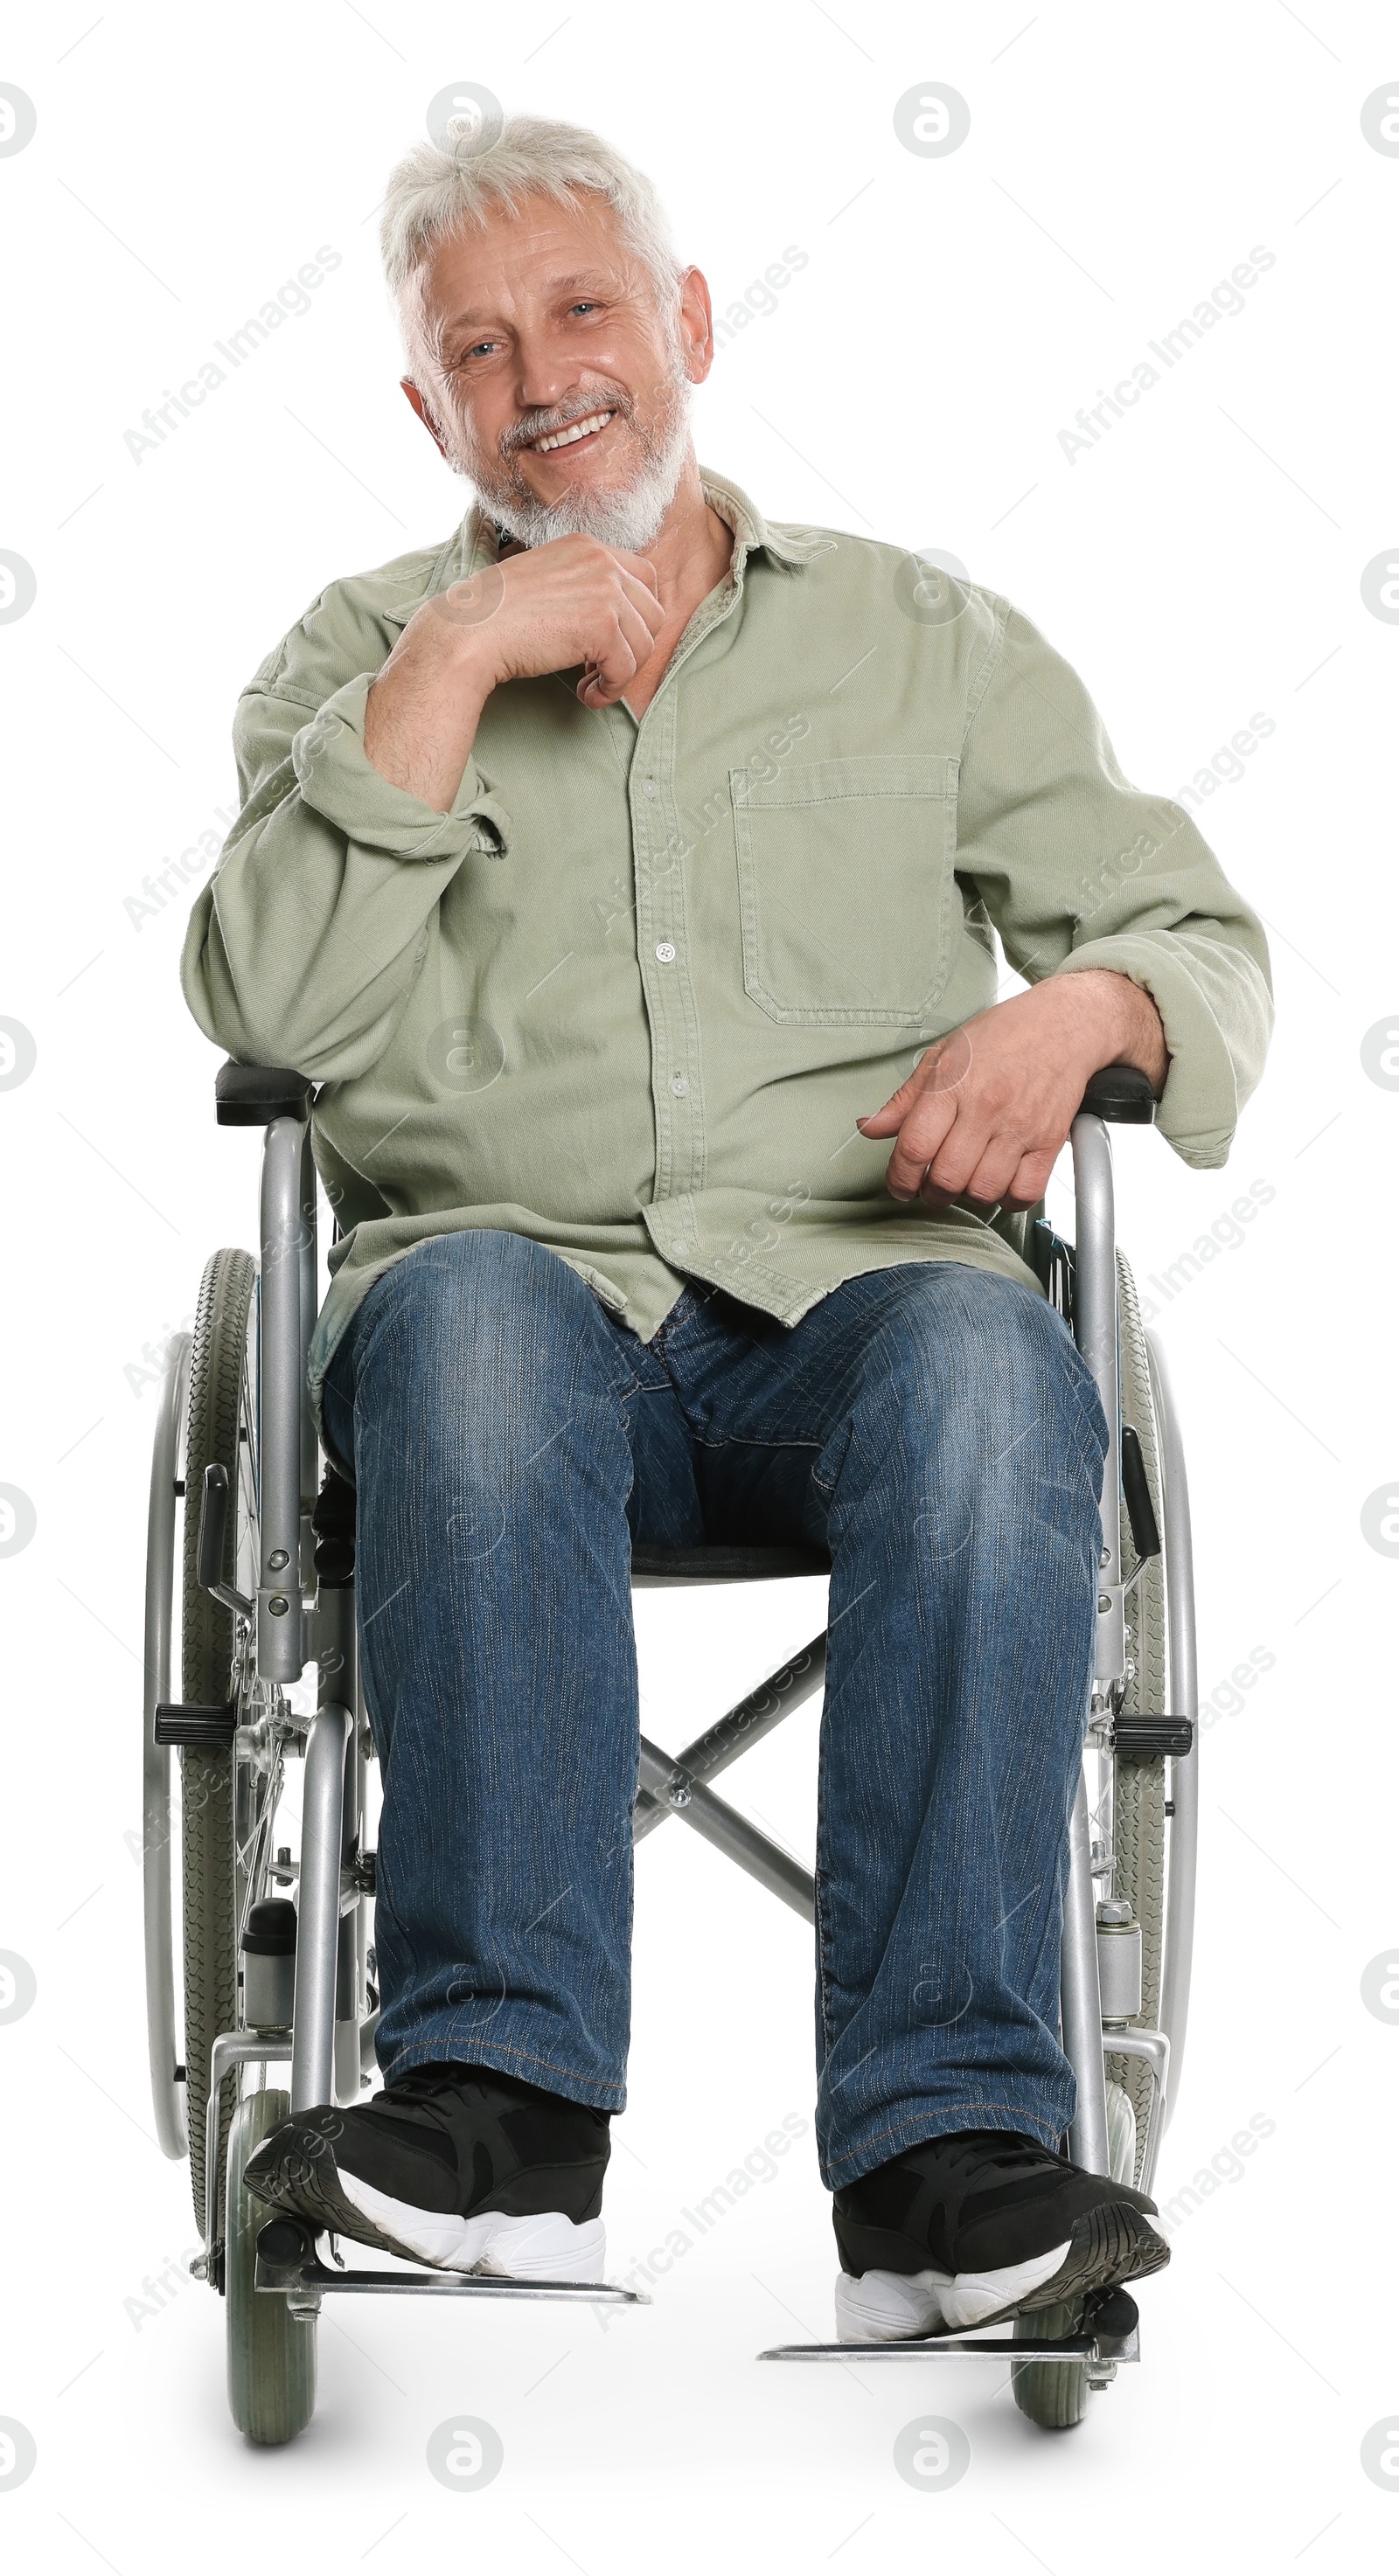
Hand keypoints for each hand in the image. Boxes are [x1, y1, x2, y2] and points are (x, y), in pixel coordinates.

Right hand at [448, 533, 666, 709]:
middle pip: (653, 613)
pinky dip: (610, 690)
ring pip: (644, 645)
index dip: (634, 617)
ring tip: (589, 684)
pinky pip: (627, 669)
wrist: (468, 633)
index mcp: (588, 546)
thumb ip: (582, 587)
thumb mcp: (547, 582)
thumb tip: (618, 622)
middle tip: (599, 667)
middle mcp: (602, 561)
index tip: (607, 642)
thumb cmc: (497, 616)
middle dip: (633, 647)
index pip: (644, 579)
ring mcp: (605, 591)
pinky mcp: (601, 626)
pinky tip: (586, 695)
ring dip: (621, 673)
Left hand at [855, 970, 1167, 1213]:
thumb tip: (870, 1128)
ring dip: (968, 1197)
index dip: (899, 1177)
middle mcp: (985, 1107)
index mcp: (952, 1085)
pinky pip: (1025, 1192)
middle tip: (931, 1188)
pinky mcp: (1050, 1140)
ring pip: (984, 1190)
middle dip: (931, 1194)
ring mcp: (1020, 1126)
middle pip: (947, 1177)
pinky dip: (1008, 1200)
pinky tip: (999, 1184)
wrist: (1065, 1024)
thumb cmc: (1003, 1036)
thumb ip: (905, 1099)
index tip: (900, 1186)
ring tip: (965, 1183)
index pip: (914, 1147)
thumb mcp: (944, 1055)